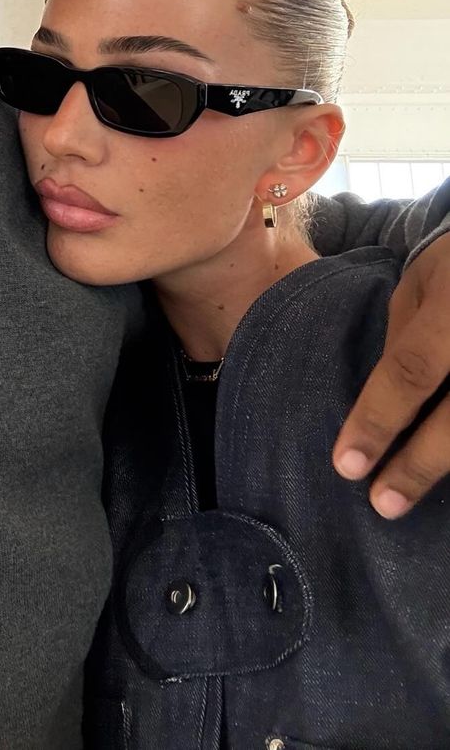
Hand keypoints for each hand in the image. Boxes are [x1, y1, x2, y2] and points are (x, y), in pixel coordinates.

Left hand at [334, 231, 449, 516]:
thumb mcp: (423, 284)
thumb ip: (403, 340)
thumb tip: (380, 405)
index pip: (411, 371)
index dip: (378, 420)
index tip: (347, 466)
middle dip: (420, 464)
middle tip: (383, 504)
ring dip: (448, 465)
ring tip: (413, 492)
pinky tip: (447, 476)